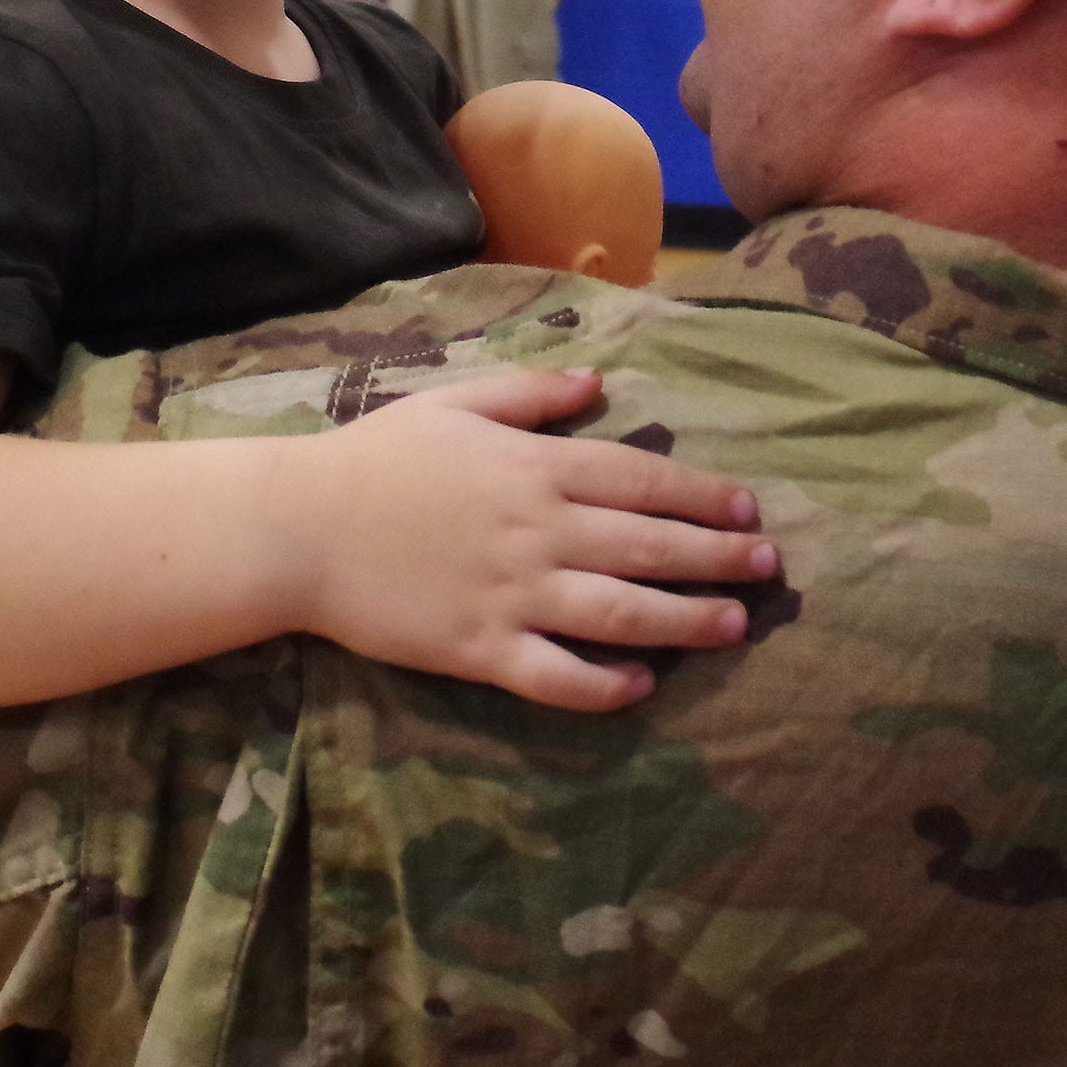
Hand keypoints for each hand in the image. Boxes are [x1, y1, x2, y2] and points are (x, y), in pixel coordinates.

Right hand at [287, 367, 776, 710]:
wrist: (298, 529)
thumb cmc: (375, 459)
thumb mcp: (455, 403)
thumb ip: (532, 393)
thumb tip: (597, 381)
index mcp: (535, 467)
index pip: (642, 479)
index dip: (703, 495)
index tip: (748, 508)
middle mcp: (537, 531)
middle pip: (648, 547)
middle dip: (718, 557)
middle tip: (769, 568)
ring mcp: (511, 594)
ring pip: (620, 613)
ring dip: (685, 620)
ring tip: (733, 625)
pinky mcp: (479, 649)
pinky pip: (556, 675)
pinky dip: (603, 684)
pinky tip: (640, 685)